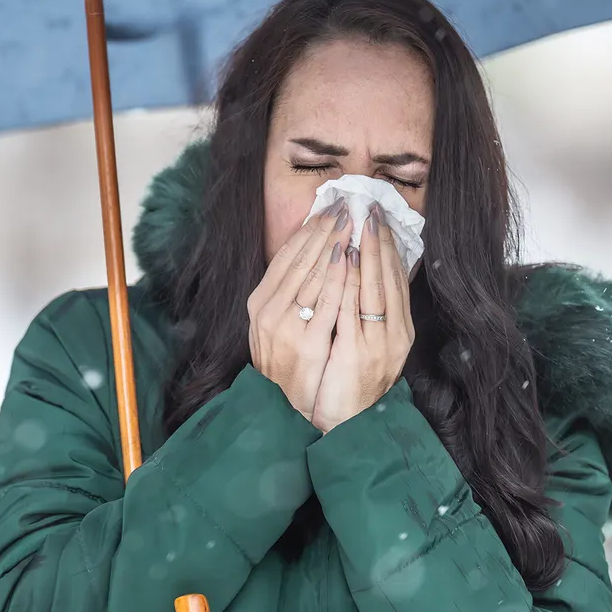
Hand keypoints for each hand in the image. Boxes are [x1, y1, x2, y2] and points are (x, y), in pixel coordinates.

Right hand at [247, 200, 352, 420]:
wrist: (282, 406)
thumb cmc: (284, 361)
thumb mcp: (275, 323)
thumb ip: (287, 292)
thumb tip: (309, 255)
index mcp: (259, 302)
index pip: (284, 256)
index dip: (307, 230)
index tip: (327, 209)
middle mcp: (268, 311)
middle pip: (299, 261)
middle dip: (323, 230)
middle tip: (344, 205)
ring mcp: (286, 327)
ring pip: (312, 276)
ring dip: (333, 245)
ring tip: (351, 222)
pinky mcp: (307, 343)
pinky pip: (326, 304)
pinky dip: (339, 278)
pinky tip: (350, 259)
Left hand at [311, 204, 416, 432]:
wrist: (347, 425)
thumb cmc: (352, 383)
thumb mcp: (368, 346)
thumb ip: (371, 315)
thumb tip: (367, 276)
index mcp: (400, 331)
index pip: (398, 281)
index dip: (389, 248)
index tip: (379, 219)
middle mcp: (395, 335)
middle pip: (390, 279)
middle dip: (380, 242)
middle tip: (371, 209)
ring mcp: (378, 344)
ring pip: (375, 289)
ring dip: (367, 253)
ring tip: (358, 224)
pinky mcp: (357, 353)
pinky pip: (354, 309)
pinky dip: (351, 281)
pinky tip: (345, 259)